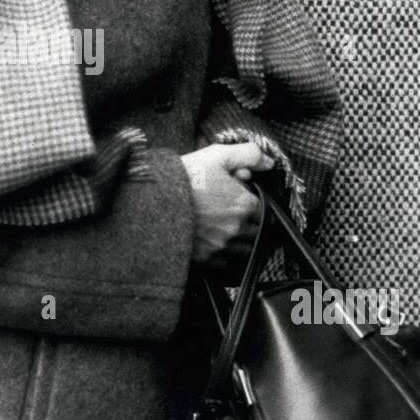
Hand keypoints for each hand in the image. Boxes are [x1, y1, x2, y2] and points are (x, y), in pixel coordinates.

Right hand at [181, 142, 274, 268]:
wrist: (150, 202)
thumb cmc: (183, 178)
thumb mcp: (216, 156)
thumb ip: (248, 155)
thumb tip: (268, 162)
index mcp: (245, 205)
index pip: (265, 210)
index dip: (254, 204)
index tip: (241, 200)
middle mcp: (237, 229)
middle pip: (258, 232)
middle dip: (250, 224)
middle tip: (233, 215)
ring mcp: (222, 246)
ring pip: (245, 250)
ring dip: (240, 242)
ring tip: (225, 230)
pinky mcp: (206, 260)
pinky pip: (226, 264)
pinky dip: (225, 257)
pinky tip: (215, 244)